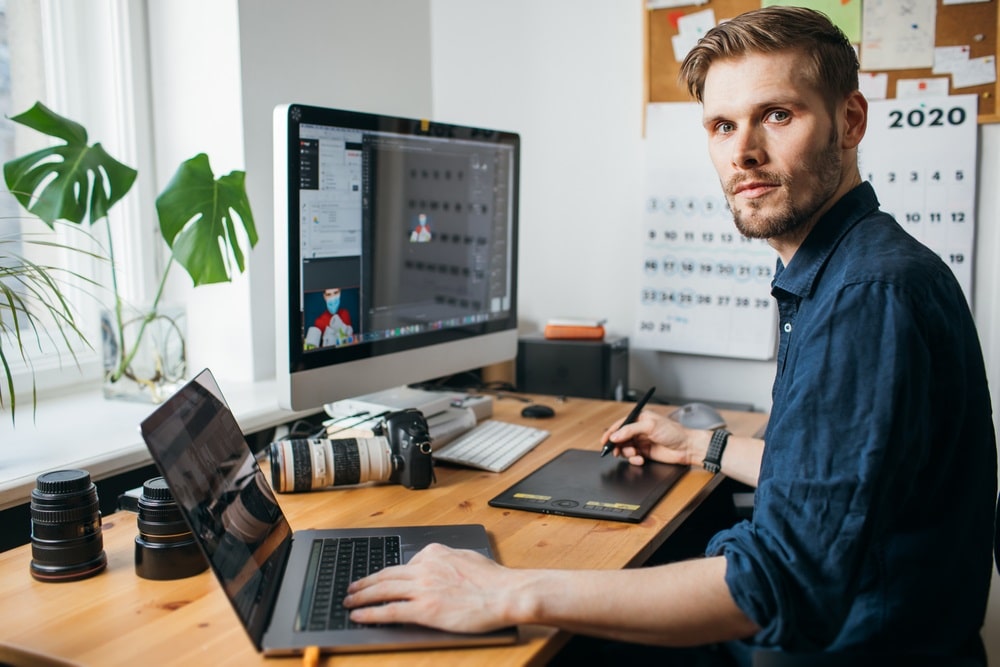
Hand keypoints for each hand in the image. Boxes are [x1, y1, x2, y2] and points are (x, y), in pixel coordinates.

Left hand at [343, 543, 517, 632]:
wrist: (505, 594)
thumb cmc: (493, 580)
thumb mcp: (466, 557)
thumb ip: (446, 560)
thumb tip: (437, 563)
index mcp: (434, 553)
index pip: (404, 564)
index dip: (387, 575)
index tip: (379, 579)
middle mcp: (425, 568)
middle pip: (385, 575)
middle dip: (364, 582)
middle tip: (351, 589)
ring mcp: (423, 588)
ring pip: (382, 590)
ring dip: (361, 596)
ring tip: (349, 602)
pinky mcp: (425, 609)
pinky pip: (390, 610)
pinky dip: (370, 613)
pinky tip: (359, 616)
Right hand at [600, 409, 693, 466]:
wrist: (686, 447)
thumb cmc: (673, 432)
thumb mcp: (650, 426)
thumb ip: (630, 430)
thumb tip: (615, 435)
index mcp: (639, 419)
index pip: (620, 424)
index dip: (611, 432)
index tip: (605, 441)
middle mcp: (639, 430)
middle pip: (620, 438)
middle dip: (618, 445)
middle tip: (616, 451)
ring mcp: (641, 441)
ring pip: (625, 448)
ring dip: (627, 453)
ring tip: (634, 454)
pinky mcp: (644, 453)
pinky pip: (632, 457)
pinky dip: (634, 459)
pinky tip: (640, 459)